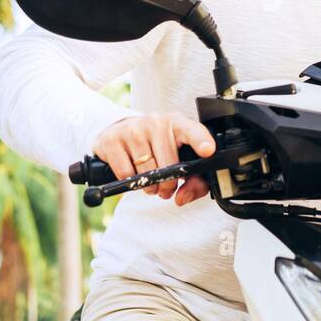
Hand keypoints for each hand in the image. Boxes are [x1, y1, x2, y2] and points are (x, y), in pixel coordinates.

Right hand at [92, 113, 215, 205]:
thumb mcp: (180, 159)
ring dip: (150, 186)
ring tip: (150, 181)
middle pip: (168, 165)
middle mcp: (156, 122)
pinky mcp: (113, 139)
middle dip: (168, 185)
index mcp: (178, 124)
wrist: (123, 131)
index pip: (192, 131)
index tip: (207, 151)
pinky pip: (125, 173)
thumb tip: (181, 198)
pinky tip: (133, 172)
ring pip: (146, 172)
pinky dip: (130, 181)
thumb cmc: (158, 147)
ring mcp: (133, 129)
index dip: (201, 141)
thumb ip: (193, 182)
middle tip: (166, 187)